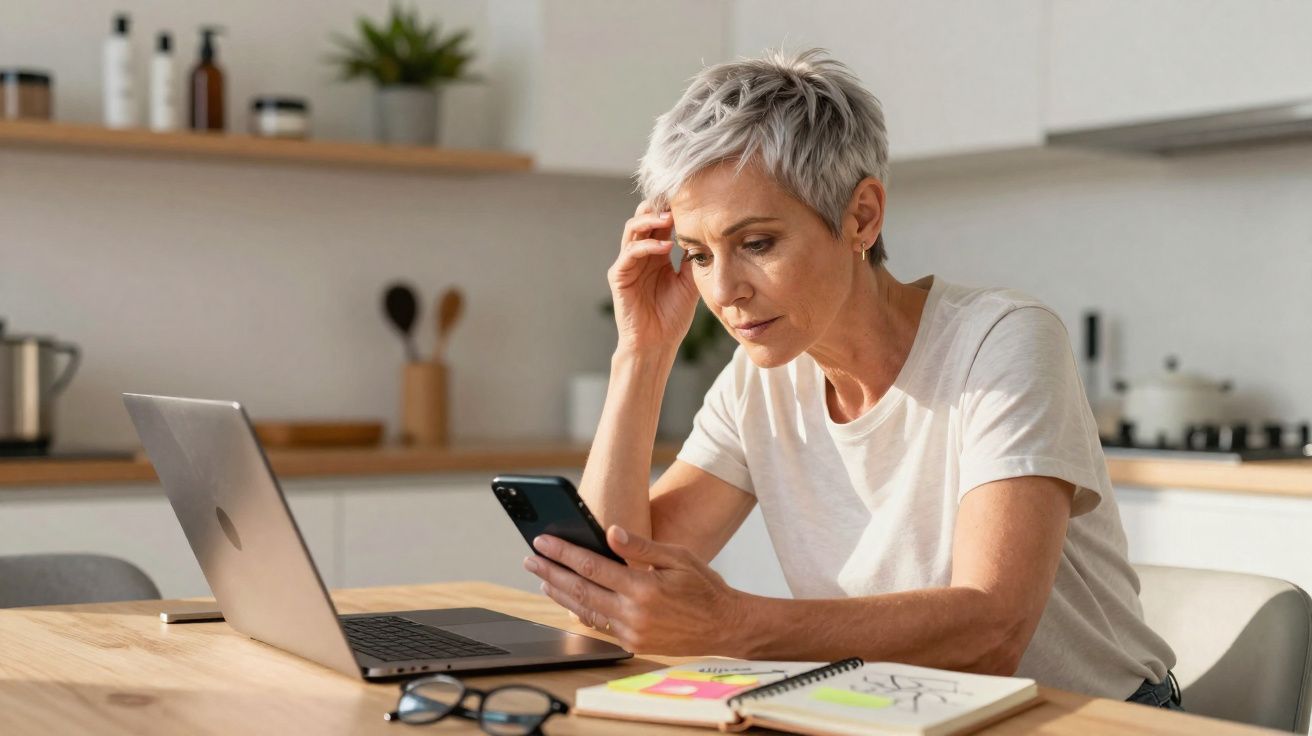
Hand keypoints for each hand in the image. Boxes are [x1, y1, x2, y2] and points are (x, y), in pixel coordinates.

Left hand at [523, 525, 748, 655]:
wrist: (724, 627)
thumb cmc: (704, 588)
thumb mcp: (678, 557)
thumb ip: (640, 546)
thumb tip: (610, 532)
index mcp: (643, 587)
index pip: (592, 566)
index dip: (563, 553)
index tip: (542, 542)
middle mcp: (634, 613)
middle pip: (580, 590)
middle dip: (551, 573)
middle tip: (530, 560)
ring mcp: (631, 632)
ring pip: (585, 611)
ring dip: (560, 594)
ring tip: (543, 579)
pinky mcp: (632, 643)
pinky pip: (599, 626)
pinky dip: (581, 611)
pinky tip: (569, 601)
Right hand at [608, 200, 699, 355]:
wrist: (657, 344)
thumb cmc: (672, 317)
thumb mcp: (690, 282)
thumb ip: (693, 259)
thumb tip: (707, 235)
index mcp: (656, 253)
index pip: (660, 222)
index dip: (672, 208)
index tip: (691, 199)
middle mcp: (640, 254)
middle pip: (643, 217)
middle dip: (658, 206)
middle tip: (676, 200)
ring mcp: (627, 263)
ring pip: (633, 229)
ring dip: (651, 220)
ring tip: (669, 217)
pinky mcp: (619, 275)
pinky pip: (630, 253)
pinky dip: (647, 246)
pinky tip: (665, 247)